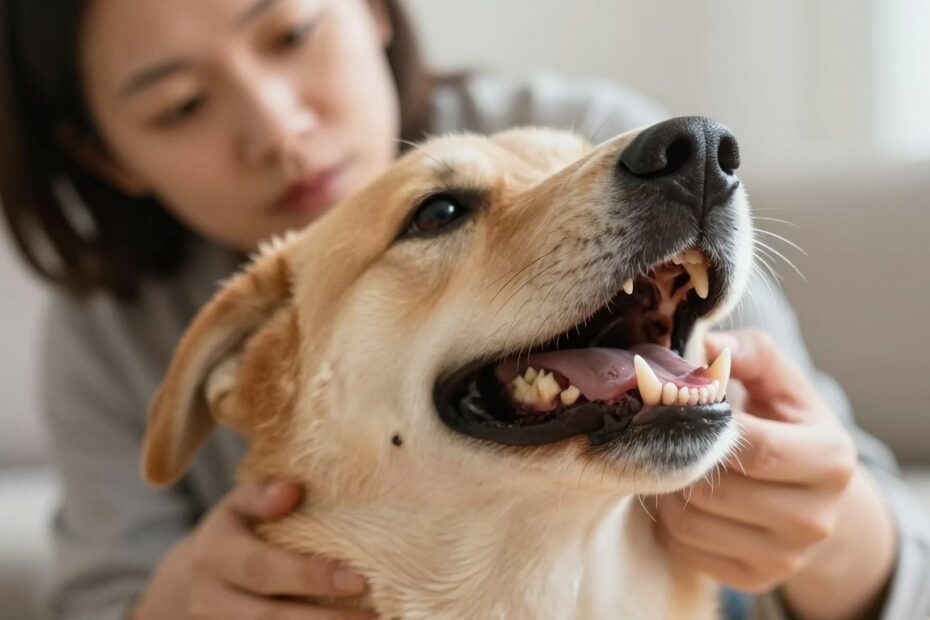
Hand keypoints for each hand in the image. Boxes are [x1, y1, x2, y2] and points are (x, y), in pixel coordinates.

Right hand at [134, 481, 375, 619]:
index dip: (311, 577)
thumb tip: (291, 490)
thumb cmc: (237, 529)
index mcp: (214, 554)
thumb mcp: (241, 503)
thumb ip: (263, 494)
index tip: (359, 580)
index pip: (264, 569)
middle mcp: (208, 598)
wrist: (199, 575)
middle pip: (269, 618)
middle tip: (376, 616)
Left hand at [647, 329, 894, 618]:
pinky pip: (683, 548)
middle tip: (659, 435)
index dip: (703, 426)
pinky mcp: (755, 578)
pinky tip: (678, 496)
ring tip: (668, 463)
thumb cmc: (785, 423)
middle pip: (717, 489)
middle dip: (678, 459)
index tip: (671, 405)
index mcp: (830, 460)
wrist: (808, 494)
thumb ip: (747, 352)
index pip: (753, 447)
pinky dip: (667, 521)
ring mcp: (787, 556)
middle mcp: (816, 517)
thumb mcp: (778, 381)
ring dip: (664, 490)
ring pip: (690, 522)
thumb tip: (707, 343)